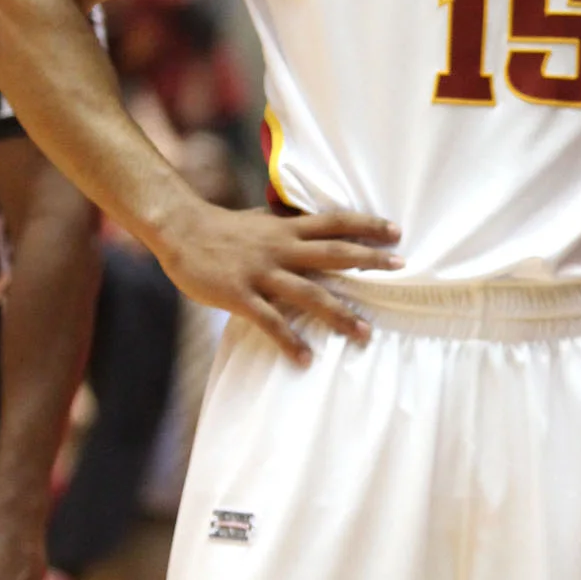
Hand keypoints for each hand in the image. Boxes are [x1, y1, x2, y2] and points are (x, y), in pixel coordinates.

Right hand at [150, 201, 402, 364]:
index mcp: (286, 229)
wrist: (179, 229)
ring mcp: (261, 273)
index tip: (396, 232)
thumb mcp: (262, 221)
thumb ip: (288, 225)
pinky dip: (290, 341)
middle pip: (333, 254)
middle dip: (368, 261)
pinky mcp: (240, 296)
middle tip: (401, 270)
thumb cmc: (222, 228)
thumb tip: (314, 223)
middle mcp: (280, 248)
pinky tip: (306, 359)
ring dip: (340, 314)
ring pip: (310, 293)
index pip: (335, 222)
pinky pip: (271, 322)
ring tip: (365, 333)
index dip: (366, 225)